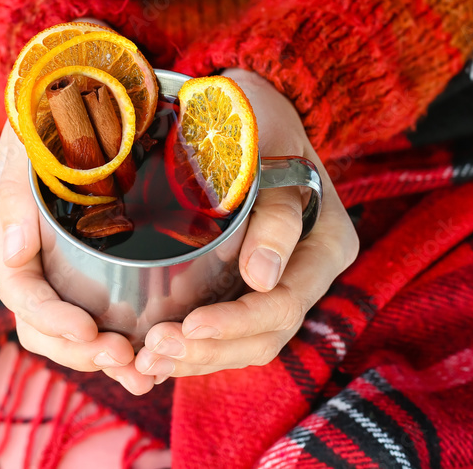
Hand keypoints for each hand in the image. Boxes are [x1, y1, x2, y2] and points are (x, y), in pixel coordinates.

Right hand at [0, 124, 157, 394]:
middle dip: (82, 352)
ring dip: (102, 358)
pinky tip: (150, 358)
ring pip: (69, 331)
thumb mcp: (28, 141)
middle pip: (42, 327)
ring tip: (145, 374)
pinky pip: (96, 314)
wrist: (82, 91)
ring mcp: (57, 265)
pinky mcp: (87, 266)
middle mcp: (29, 257)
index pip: (21, 294)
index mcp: (9, 233)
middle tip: (128, 362)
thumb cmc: (53, 114)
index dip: (52, 321)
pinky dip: (119, 340)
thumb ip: (13, 191)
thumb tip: (12, 247)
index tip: (91, 333)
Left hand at [134, 68, 358, 381]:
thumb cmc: (256, 120)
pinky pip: (225, 333)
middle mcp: (308, 273)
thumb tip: (262, 278)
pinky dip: (191, 349)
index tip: (188, 326)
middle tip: (151, 351)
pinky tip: (152, 356)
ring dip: (195, 359)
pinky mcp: (247, 288)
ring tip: (145, 361)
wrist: (245, 111)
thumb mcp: (269, 145)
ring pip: (244, 344)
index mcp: (328, 243)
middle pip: (265, 335)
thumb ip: (275, 209)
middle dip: (207, 351)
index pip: (284, 303)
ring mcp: (280, 285)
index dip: (236, 323)